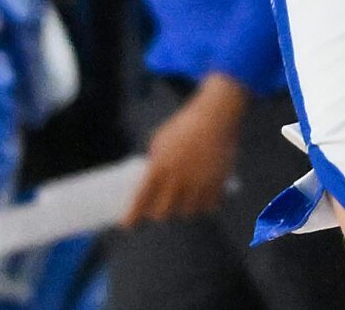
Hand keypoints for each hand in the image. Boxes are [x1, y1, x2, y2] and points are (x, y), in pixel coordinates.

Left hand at [125, 74, 245, 223]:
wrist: (213, 118)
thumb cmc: (183, 127)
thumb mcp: (159, 141)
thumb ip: (154, 163)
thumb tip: (150, 184)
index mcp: (160, 167)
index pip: (141, 199)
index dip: (132, 215)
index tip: (127, 225)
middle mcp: (178, 180)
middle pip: (163, 212)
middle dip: (158, 212)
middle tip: (158, 208)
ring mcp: (198, 184)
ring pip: (186, 212)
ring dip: (182, 208)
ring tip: (182, 199)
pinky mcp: (217, 185)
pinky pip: (208, 206)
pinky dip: (203, 204)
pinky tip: (200, 197)